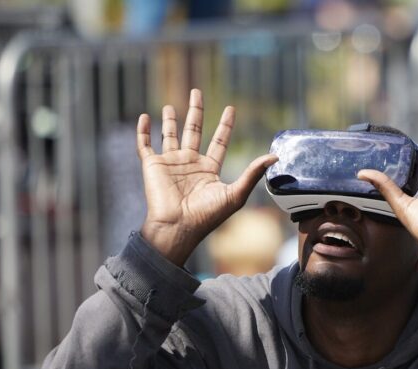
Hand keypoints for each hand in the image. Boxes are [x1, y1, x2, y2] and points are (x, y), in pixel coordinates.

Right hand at [136, 89, 276, 266]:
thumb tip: (275, 157)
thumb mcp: (235, 194)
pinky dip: (143, 131)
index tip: (230, 108)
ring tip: (169, 106)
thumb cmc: (206, 216)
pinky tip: (144, 117)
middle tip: (197, 92)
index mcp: (209, 170)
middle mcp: (190, 164)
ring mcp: (170, 164)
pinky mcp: (152, 166)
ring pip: (169, 135)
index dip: (225, 125)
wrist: (177, 227)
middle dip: (196, 112)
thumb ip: (253, 173)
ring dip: (169, 121)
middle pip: (194, 131)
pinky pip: (145, 145)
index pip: (219, 142)